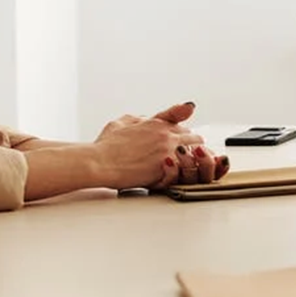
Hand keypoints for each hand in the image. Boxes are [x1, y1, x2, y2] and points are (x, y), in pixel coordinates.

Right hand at [93, 102, 228, 189]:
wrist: (100, 163)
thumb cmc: (106, 145)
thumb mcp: (120, 123)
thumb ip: (138, 119)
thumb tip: (146, 119)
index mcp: (156, 123)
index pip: (181, 120)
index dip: (183, 131)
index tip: (185, 137)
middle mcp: (166, 134)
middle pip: (194, 137)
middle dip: (192, 146)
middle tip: (187, 156)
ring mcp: (169, 150)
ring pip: (195, 153)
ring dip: (192, 159)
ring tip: (187, 167)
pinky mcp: (168, 167)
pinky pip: (187, 168)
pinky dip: (185, 172)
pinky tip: (180, 176)